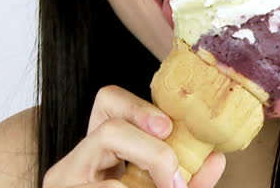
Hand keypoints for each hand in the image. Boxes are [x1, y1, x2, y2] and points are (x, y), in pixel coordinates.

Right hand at [42, 85, 225, 187]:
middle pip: (109, 130)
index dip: (138, 107)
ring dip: (147, 172)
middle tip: (176, 184)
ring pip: (105, 162)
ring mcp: (64, 184)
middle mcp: (72, 163)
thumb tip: (215, 160)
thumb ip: (184, 175)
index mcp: (97, 147)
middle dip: (153, 153)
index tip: (168, 128)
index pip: (107, 101)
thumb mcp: (154, 187)